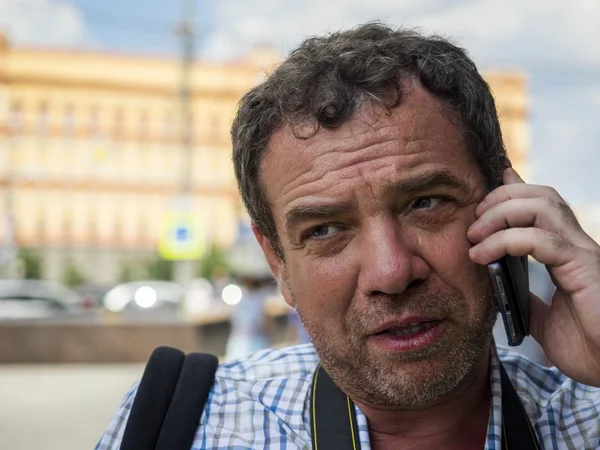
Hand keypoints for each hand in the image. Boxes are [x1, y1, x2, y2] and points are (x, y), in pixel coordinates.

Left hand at [467, 168, 599, 385]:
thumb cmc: (588, 346)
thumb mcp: (544, 321)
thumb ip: (527, 301)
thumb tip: (504, 292)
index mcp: (568, 254)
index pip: (542, 208)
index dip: (514, 191)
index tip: (485, 191)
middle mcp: (576, 246)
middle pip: (541, 196)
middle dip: (501, 198)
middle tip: (473, 219)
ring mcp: (582, 254)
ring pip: (543, 206)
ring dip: (500, 213)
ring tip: (474, 234)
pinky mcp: (583, 267)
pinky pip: (542, 240)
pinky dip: (505, 240)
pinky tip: (483, 254)